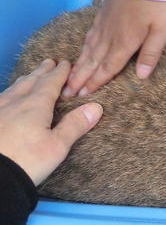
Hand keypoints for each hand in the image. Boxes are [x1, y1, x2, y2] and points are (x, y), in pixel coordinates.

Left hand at [0, 60, 102, 185]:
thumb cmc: (25, 161)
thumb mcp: (56, 147)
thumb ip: (75, 125)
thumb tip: (96, 107)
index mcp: (35, 105)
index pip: (50, 82)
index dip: (59, 72)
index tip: (66, 63)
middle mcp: (15, 102)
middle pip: (30, 81)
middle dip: (41, 71)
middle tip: (49, 62)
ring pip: (13, 88)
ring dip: (25, 80)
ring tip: (30, 76)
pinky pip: (0, 99)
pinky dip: (9, 93)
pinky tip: (6, 98)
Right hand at [63, 0, 165, 97]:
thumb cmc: (158, 3)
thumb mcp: (162, 31)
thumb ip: (151, 53)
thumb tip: (142, 76)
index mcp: (124, 43)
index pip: (107, 68)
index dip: (95, 82)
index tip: (83, 95)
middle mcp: (110, 35)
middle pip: (92, 61)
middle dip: (79, 78)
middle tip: (66, 93)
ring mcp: (105, 22)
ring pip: (88, 48)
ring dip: (79, 64)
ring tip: (69, 77)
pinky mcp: (104, 12)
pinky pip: (90, 33)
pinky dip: (84, 45)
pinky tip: (83, 49)